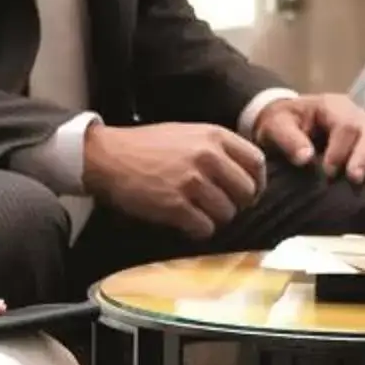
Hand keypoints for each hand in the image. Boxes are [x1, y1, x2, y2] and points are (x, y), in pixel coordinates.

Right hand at [82, 121, 266, 239]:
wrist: (108, 156)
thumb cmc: (147, 146)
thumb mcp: (189, 133)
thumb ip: (218, 148)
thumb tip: (245, 174)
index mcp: (214, 135)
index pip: (256, 162)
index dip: (256, 183)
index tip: (249, 194)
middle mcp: (208, 156)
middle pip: (246, 192)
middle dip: (237, 205)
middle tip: (221, 208)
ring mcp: (192, 181)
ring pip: (227, 214)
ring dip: (215, 219)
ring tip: (198, 213)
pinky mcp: (175, 205)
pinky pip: (205, 229)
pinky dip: (198, 231)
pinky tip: (185, 223)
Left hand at [251, 91, 364, 184]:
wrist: (285, 120)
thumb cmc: (281, 121)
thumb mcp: (276, 125)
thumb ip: (289, 139)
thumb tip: (306, 158)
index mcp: (332, 106)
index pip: (345, 125)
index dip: (340, 149)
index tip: (329, 172)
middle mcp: (354, 115)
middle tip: (355, 178)